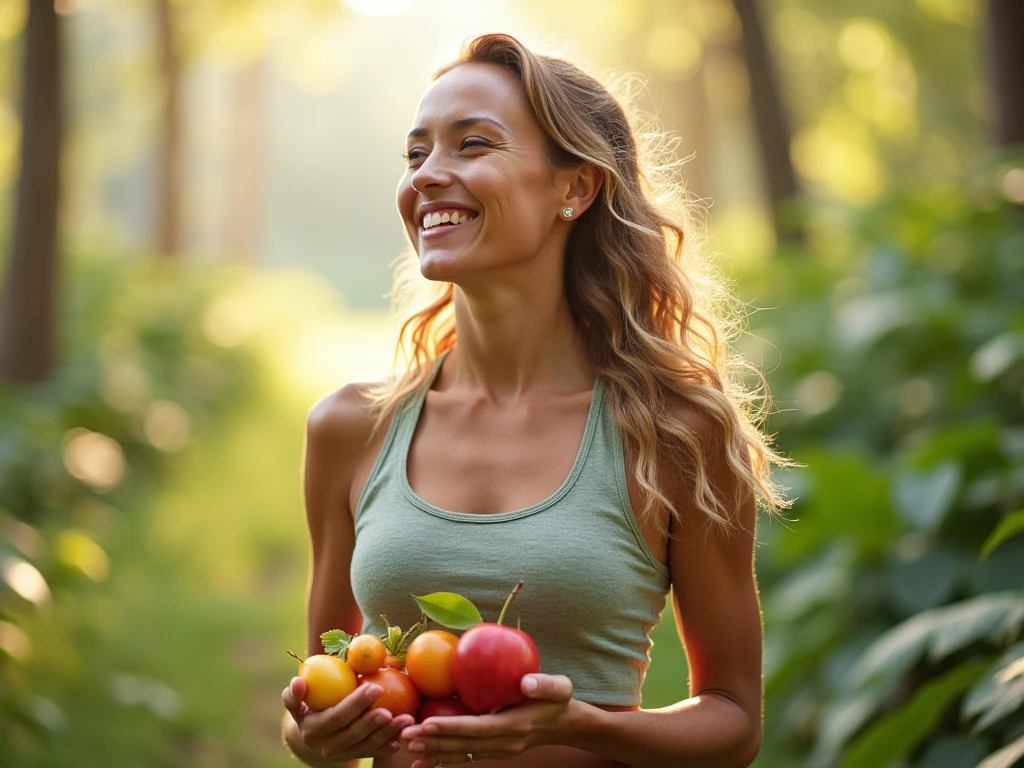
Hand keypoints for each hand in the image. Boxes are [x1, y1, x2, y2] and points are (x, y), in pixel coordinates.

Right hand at [282, 676, 415, 762]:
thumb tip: (297, 682)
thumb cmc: (308, 707)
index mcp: (314, 730)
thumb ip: (295, 694)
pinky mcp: (354, 756)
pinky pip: (373, 752)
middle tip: (391, 709)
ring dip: (388, 734)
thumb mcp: (296, 702)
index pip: (338, 716)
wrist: (311, 734)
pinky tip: (401, 739)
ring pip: (367, 745)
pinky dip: (387, 746)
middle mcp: (327, 746)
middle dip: (374, 722)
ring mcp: (342, 754)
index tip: (375, 687)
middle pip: (354, 733)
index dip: (356, 703)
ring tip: (407, 719)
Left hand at [398, 674, 575, 767]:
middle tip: (405, 735)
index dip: (452, 728)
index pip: (478, 729)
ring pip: (461, 753)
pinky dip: (443, 759)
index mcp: (514, 727)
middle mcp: (503, 744)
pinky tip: (423, 762)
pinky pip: (465, 756)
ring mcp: (498, 750)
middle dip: (433, 742)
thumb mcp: (560, 688)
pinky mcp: (493, 750)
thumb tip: (525, 682)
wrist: (564, 724)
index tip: (427, 724)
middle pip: (464, 745)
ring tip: (407, 747)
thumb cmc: (558, 700)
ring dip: (433, 751)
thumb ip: (544, 685)